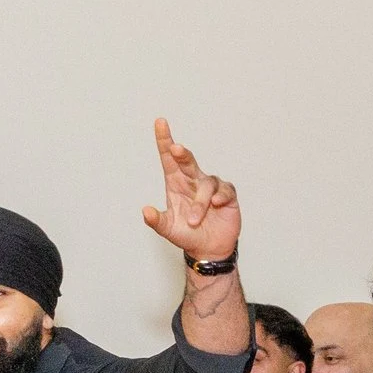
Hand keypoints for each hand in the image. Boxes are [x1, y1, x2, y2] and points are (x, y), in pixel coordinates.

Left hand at [140, 118, 240, 262]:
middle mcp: (192, 181)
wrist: (209, 249)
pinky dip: (219, 197)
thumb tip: (145, 212)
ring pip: (206, 184)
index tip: (160, 122)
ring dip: (200, 203)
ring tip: (194, 220)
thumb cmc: (187, 235)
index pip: (169, 158)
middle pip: (187, 161)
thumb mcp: (169, 230)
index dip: (165, 140)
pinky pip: (224, 190)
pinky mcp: (227, 194)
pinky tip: (216, 204)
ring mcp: (210, 186)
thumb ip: (156, 221)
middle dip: (183, 154)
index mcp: (176, 183)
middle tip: (176, 149)